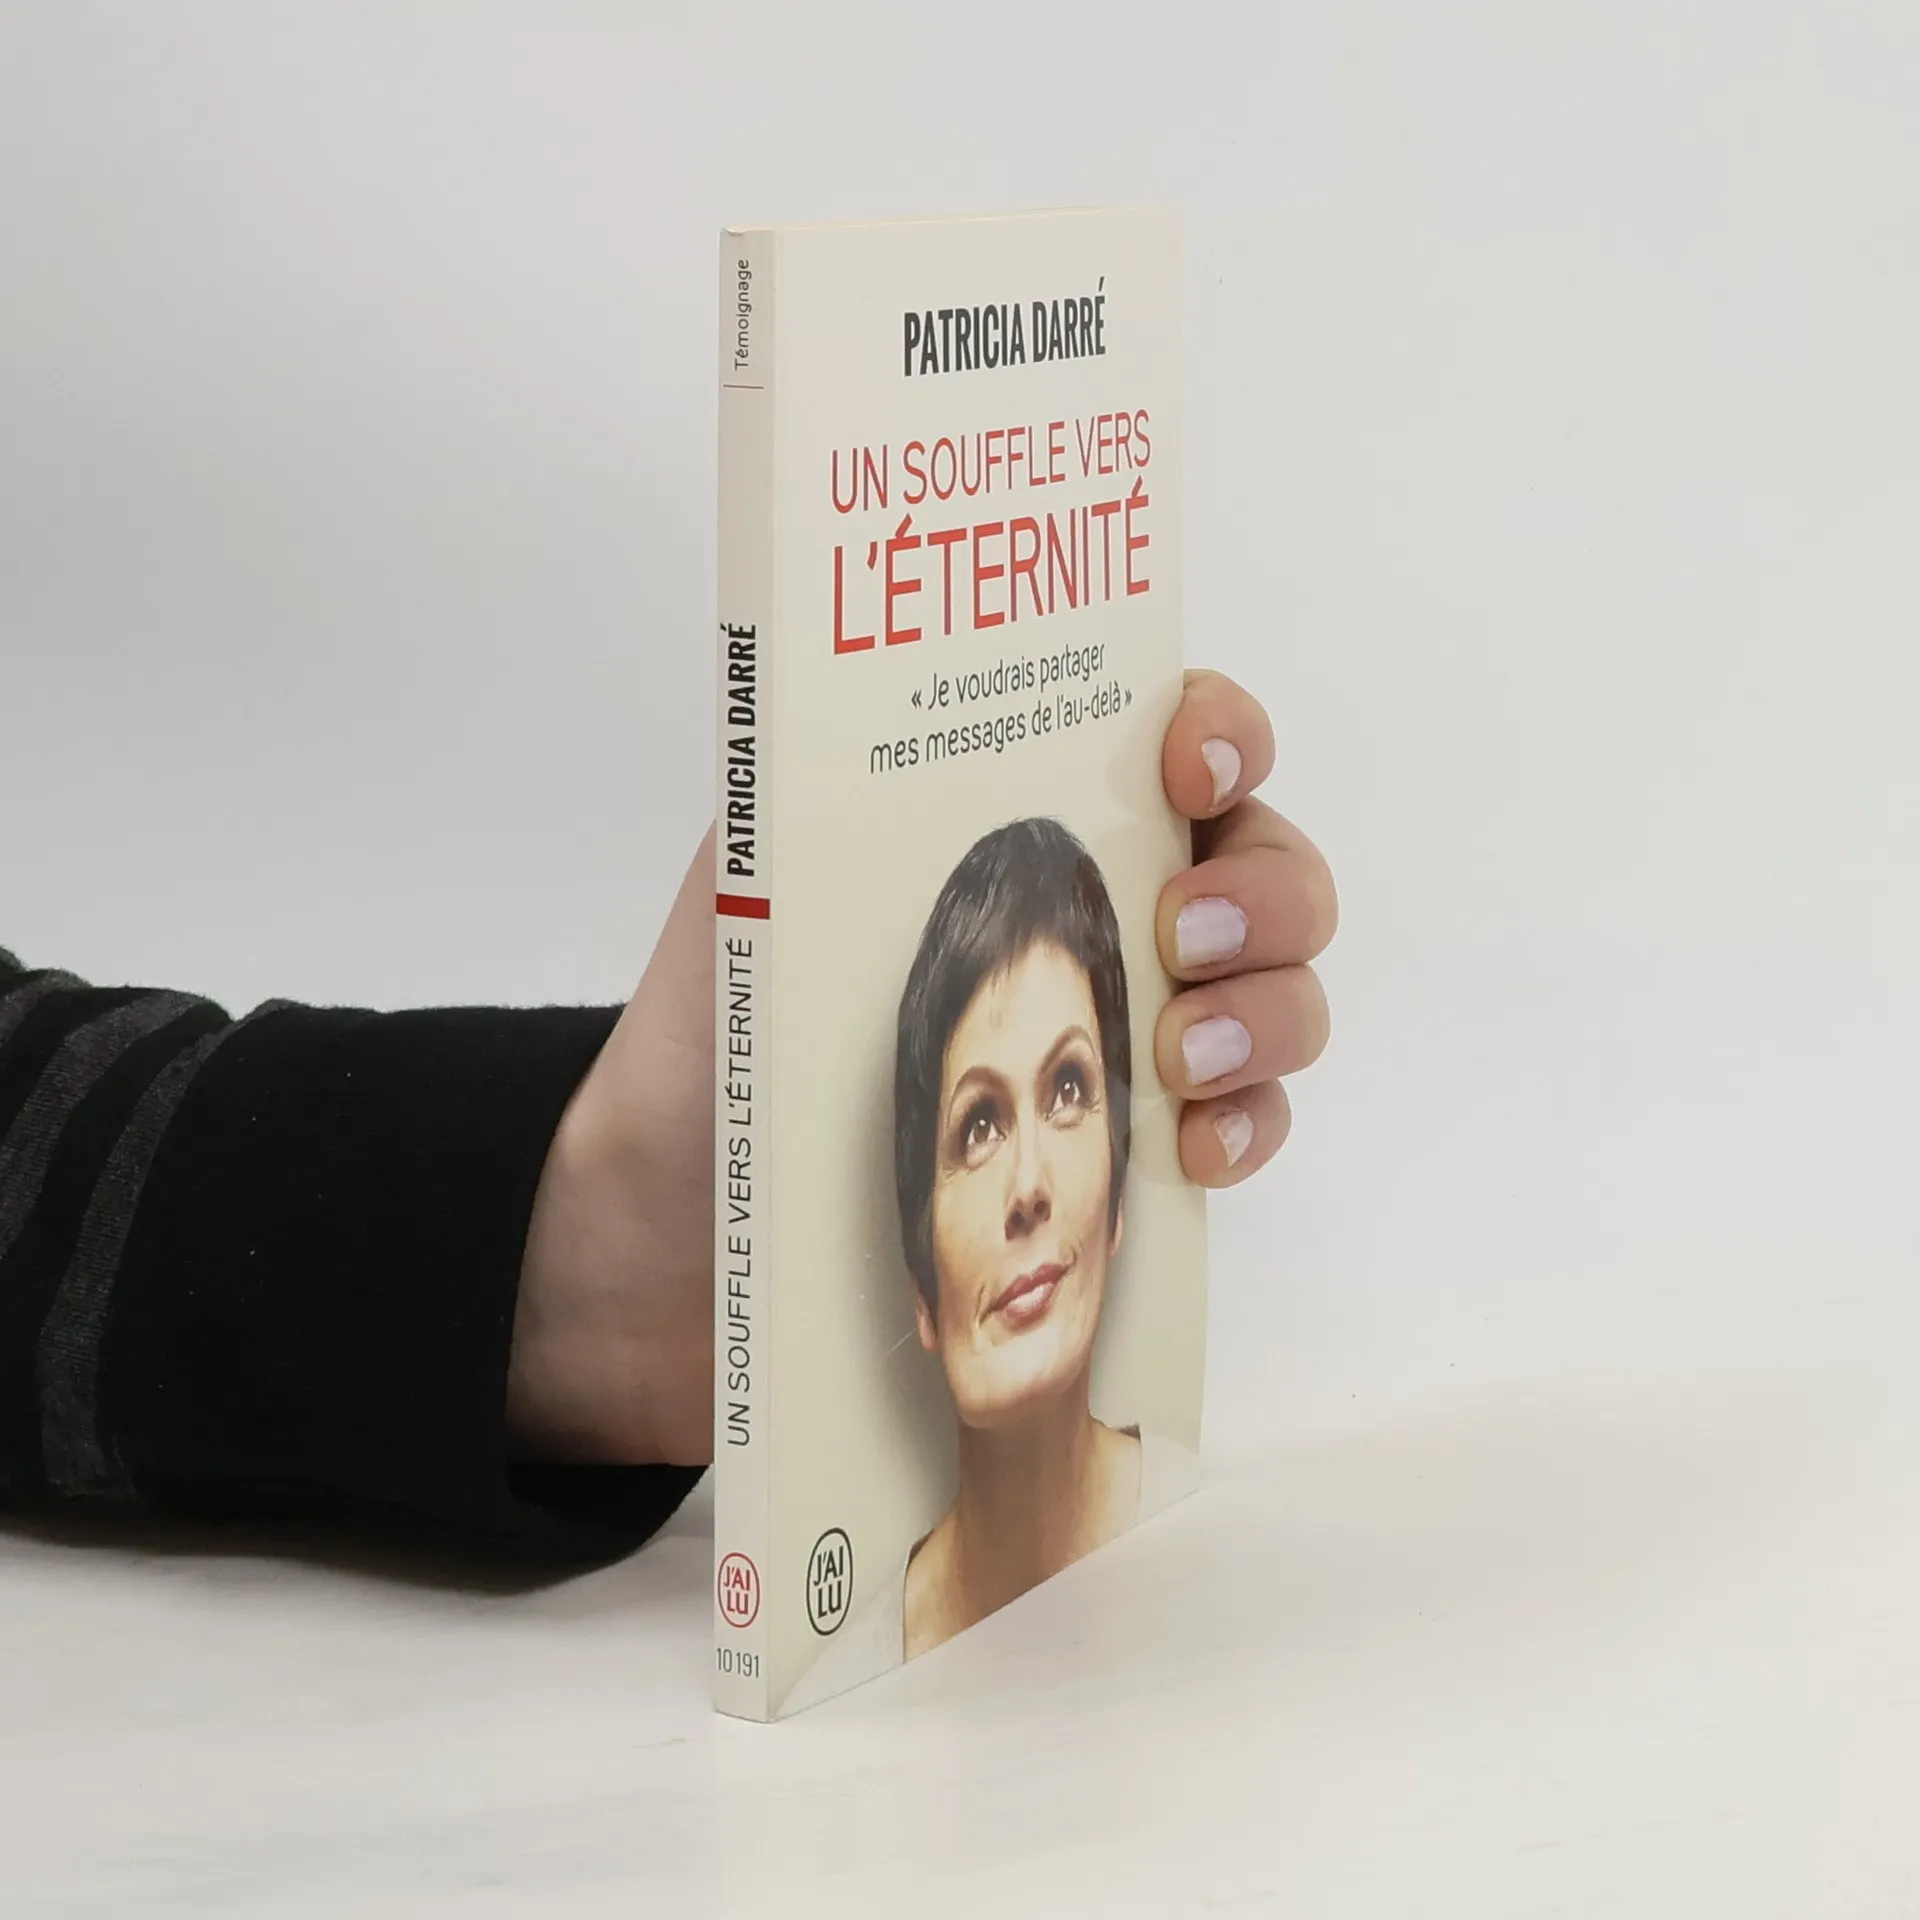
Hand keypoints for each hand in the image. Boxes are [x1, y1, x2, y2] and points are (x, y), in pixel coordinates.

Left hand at [509, 671, 1334, 1465]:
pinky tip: (1193, 1151)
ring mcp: (1130, 1036)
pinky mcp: (1134, 1155)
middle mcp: (1099, 916)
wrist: (672, 1234)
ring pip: (1283, 991)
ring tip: (1182, 1056)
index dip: (1221, 733)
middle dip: (1264, 888)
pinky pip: (1250, 1120)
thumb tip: (876, 694)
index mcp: (1019, 825)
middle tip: (1188, 934)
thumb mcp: (746, 892)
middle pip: (1265, 863)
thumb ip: (822, 794)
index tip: (1189, 769)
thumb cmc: (710, 1046)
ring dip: (1270, 1010)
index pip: (1171, 739)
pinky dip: (1249, 1126)